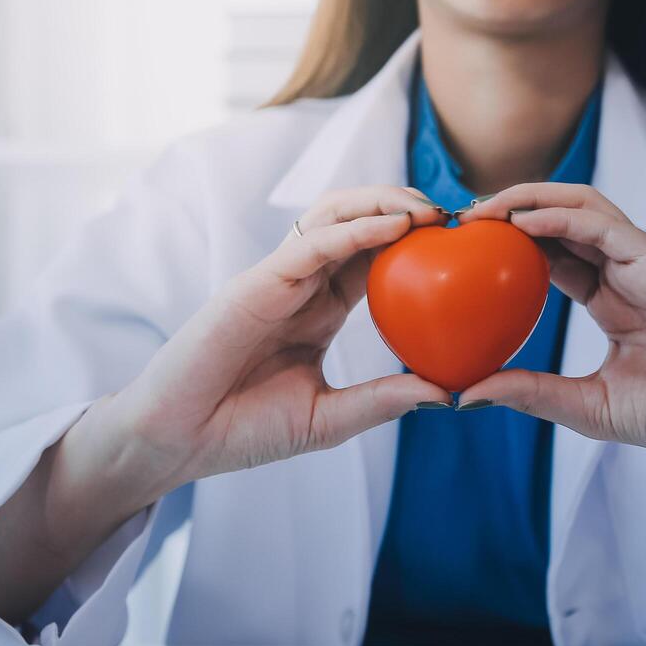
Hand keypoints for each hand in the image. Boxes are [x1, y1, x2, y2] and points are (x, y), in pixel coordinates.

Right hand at [98, 185, 451, 501]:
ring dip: (385, 203)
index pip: (377, 259)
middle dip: (407, 207)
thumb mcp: (329, 420)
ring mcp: (277, 280)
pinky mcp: (255, 284)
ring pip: (335, 216)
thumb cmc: (245, 432)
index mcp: (320, 310)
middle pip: (359, 223)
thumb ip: (382, 402)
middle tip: (457, 217)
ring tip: (430, 211)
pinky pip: (312, 244)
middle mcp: (302, 285)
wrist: (179, 442)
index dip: (418, 244)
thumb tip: (448, 393)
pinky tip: (395, 227)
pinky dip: (355, 230)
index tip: (466, 246)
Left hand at [456, 184, 645, 482]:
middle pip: (559, 222)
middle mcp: (624, 274)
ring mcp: (643, 264)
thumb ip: (530, 393)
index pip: (549, 258)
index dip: (506, 246)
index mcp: (610, 302)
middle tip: (457, 219)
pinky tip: (519, 222)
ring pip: (579, 208)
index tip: (458, 251)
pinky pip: (603, 225)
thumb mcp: (587, 407)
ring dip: (528, 199)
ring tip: (481, 209)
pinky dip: (559, 216)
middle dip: (507, 211)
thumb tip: (463, 394)